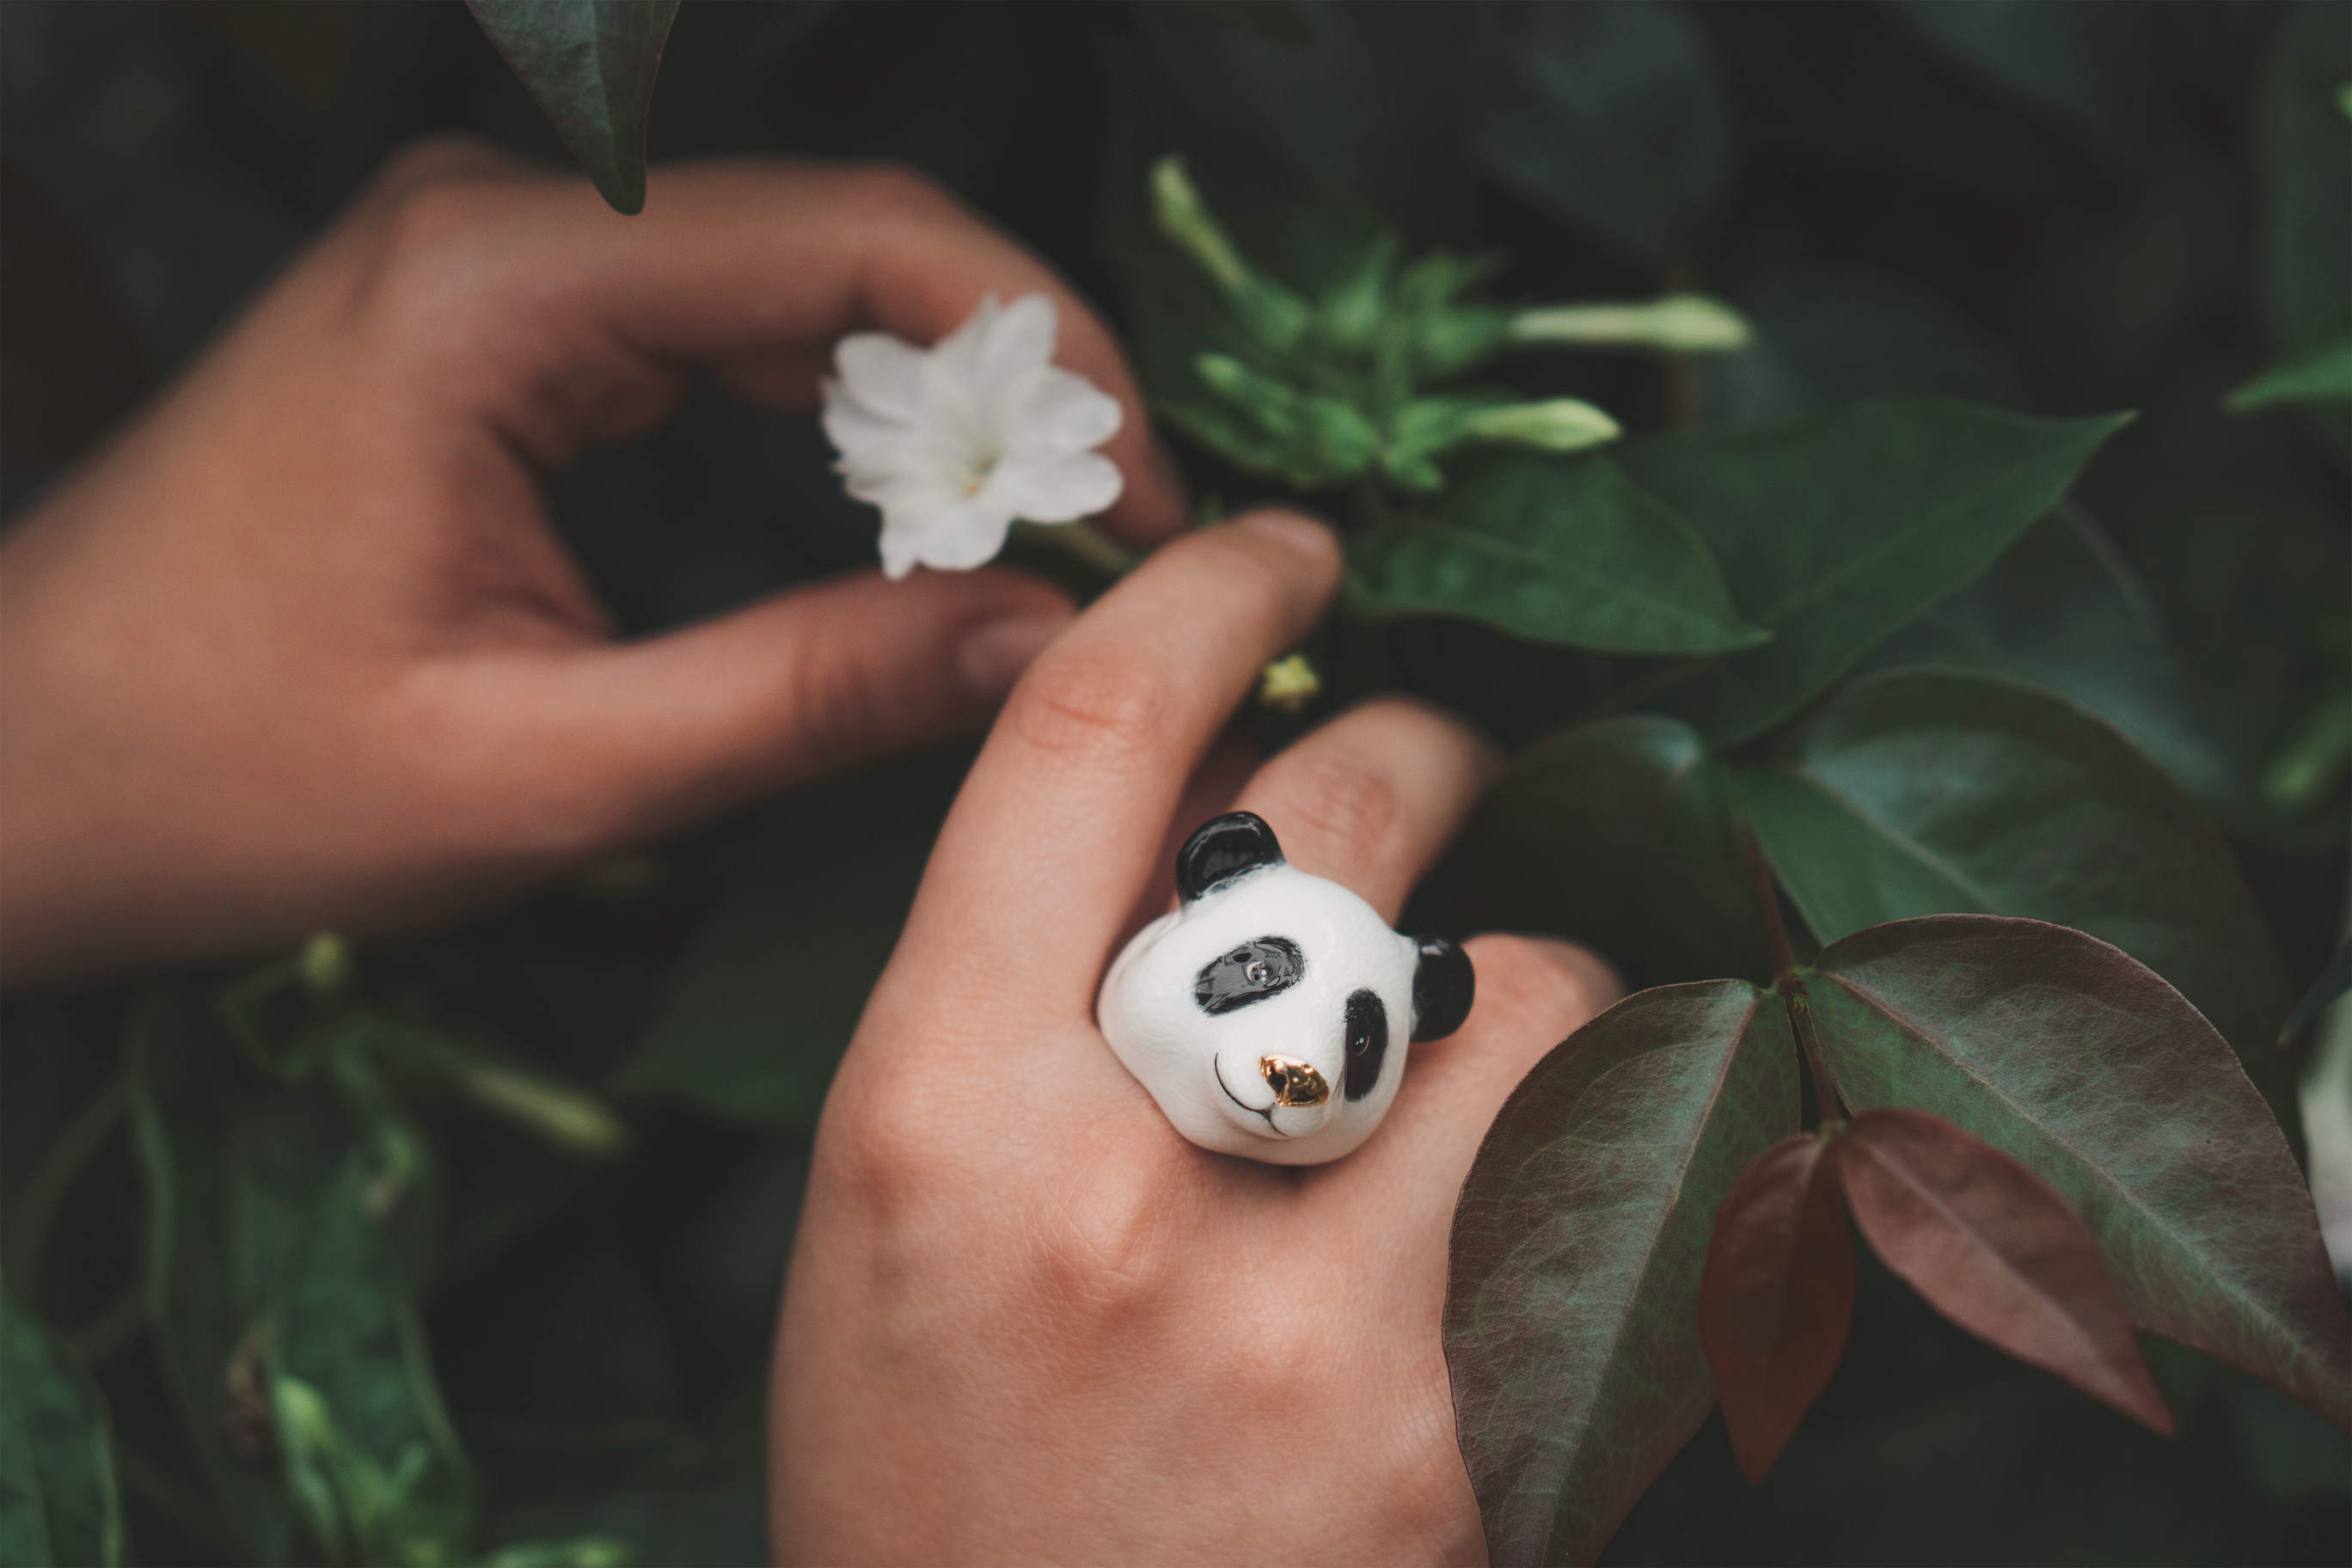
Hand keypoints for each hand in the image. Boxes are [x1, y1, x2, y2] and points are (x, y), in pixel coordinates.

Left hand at [0, 140, 1182, 986]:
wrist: (16, 764)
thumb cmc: (224, 774)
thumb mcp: (544, 770)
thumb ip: (806, 696)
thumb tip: (1039, 648)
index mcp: (499, 288)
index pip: (859, 241)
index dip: (1050, 358)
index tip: (1153, 499)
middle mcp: (507, 222)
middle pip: (850, 241)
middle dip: (1017, 387)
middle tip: (1130, 544)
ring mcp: (504, 257)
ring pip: (807, 281)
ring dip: (944, 410)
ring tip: (1053, 550)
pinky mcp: (507, 316)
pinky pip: (734, 329)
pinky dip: (847, 421)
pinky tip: (919, 527)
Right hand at [770, 513, 1620, 1565]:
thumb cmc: (942, 1473)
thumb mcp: (900, 1211)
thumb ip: (1023, 987)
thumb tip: (1217, 780)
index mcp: (927, 1122)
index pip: (1086, 746)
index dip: (1203, 591)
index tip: (1285, 548)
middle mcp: (1117, 1208)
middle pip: (1340, 824)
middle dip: (1410, 751)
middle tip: (1427, 769)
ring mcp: (1320, 1342)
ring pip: (1540, 995)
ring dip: (1524, 989)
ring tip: (1463, 1068)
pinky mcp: (1481, 1452)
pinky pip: (1621, 1184)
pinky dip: (1595, 1151)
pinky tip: (1520, 1210)